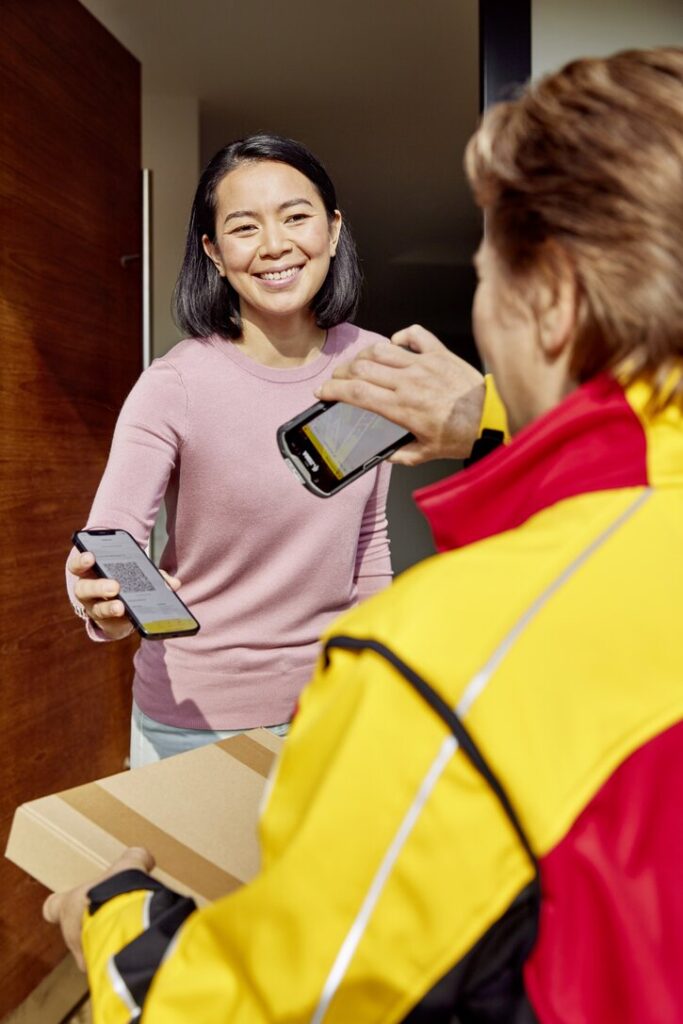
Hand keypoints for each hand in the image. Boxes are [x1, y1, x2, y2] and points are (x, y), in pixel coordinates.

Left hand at [43, 846, 154, 969]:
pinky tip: (141, 947)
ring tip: (131, 934)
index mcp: (69, 906)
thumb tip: (144, 858)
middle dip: (93, 927)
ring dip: (108, 945)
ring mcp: (85, 956)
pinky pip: (111, 965)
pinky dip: (123, 958)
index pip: (53, 907)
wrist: (126, 925)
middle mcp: (72, 933)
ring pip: (92, 952)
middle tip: (113, 917)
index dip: (60, 905)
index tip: (68, 903)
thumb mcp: (129, 865)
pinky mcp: (104, 971)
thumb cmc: (117, 893)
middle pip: (75, 933)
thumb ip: (135, 860)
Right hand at [68, 551, 181, 639]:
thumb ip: (153, 574)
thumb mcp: (135, 573)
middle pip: (84, 589)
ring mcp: (95, 610)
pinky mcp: (106, 625)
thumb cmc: (124, 581)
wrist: (119, 607)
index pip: (77, 565)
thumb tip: (173, 584)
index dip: (81, 561)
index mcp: (91, 572)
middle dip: (99, 586)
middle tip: (115, 587)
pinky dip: (126, 622)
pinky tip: (137, 621)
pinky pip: (113, 625)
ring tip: (121, 607)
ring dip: (110, 608)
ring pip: (97, 610)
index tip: (91, 557)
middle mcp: (88, 592)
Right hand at [315, 325, 484, 464]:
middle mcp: (408, 382)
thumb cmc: (461, 436)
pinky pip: (414, 334)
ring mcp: (423, 364)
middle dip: (341, 372)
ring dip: (364, 355)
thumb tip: (383, 454)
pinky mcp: (439, 354)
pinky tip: (396, 346)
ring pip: (381, 349)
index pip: (355, 391)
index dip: (332, 389)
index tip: (322, 392)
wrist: (491, 420)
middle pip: (361, 367)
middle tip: (338, 379)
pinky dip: (401, 336)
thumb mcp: (424, 454)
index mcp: (400, 407)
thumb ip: (399, 454)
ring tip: (360, 364)